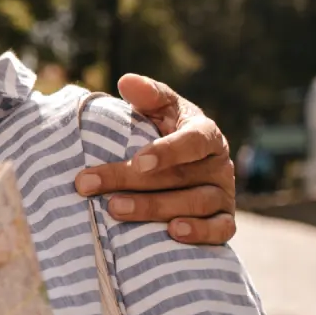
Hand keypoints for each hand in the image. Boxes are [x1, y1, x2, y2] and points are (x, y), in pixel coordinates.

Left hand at [73, 74, 236, 244]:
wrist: (188, 168)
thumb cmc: (167, 134)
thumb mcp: (160, 110)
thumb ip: (148, 96)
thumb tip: (127, 81)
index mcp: (206, 133)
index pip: (193, 140)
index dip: (168, 151)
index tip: (137, 161)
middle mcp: (219, 164)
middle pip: (179, 176)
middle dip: (131, 181)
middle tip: (90, 185)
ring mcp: (224, 194)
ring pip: (194, 204)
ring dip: (154, 209)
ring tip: (115, 209)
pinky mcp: (225, 220)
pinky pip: (220, 230)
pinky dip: (199, 232)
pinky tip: (173, 233)